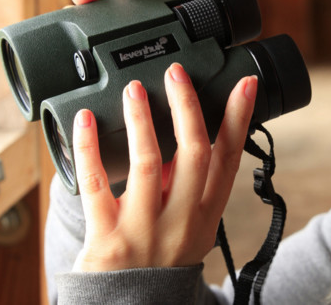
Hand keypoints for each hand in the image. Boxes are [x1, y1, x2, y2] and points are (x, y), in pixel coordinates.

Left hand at [72, 65, 256, 271]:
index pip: (229, 158)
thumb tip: (186, 127)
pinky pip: (95, 185)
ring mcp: (144, 229)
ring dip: (141, 120)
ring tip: (134, 88)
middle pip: (192, 153)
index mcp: (206, 212)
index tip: (245, 84)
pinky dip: (89, 148)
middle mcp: (181, 218)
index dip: (238, 118)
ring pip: (146, 164)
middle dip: (187, 107)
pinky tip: (86, 120)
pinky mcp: (107, 238)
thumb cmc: (164, 257)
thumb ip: (190, 181)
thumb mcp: (192, 223)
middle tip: (175, 73)